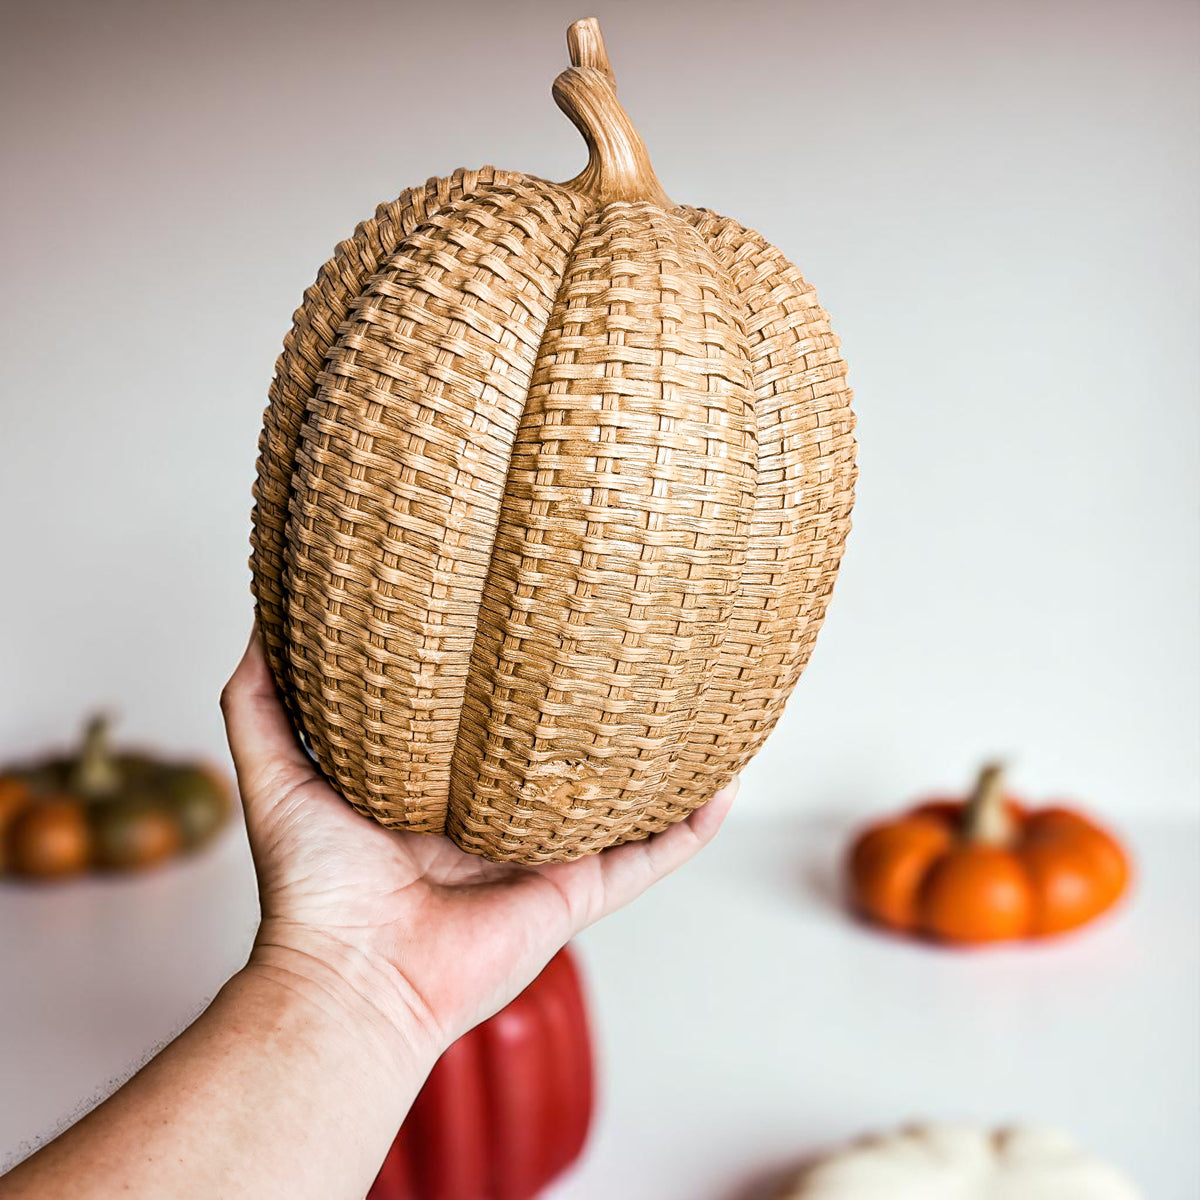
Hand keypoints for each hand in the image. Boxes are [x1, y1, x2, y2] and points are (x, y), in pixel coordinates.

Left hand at [221, 630, 735, 1066]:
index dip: (512, 683)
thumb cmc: (313, 891)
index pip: (490, 730)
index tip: (535, 625)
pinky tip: (725, 780)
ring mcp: (546, 859)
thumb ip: (261, 702)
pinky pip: (652, 856)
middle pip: (562, 760)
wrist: (352, 976)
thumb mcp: (278, 774)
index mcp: (442, 798)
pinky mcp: (579, 893)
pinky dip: (692, 824)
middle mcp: (500, 826)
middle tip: (624, 645)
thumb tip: (263, 622)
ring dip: (658, 762)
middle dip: (593, 711)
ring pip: (620, 802)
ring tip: (692, 703)